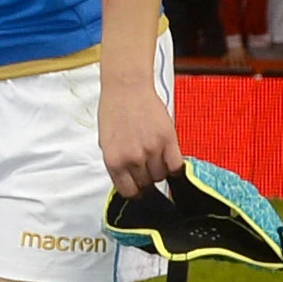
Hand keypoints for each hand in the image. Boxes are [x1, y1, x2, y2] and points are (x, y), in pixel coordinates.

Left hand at [99, 69, 182, 195]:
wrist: (126, 89)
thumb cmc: (113, 112)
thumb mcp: (106, 142)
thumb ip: (117, 163)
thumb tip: (128, 180)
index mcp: (113, 161)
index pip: (128, 191)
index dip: (135, 192)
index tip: (138, 190)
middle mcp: (133, 158)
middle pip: (147, 184)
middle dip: (147, 180)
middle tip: (147, 170)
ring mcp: (152, 150)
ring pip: (162, 175)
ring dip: (160, 171)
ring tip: (156, 159)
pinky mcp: (169, 139)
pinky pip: (177, 165)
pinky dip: (175, 166)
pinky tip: (170, 160)